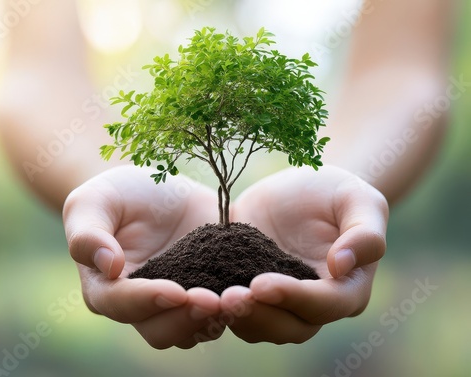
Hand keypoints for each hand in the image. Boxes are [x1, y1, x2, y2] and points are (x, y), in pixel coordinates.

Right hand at [62, 165, 223, 348]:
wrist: (157, 190)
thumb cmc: (118, 194)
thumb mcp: (94, 201)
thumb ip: (88, 233)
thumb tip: (109, 266)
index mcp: (106, 287)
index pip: (120, 304)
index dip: (147, 301)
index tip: (175, 290)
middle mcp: (141, 304)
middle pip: (158, 330)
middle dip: (184, 319)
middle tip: (211, 301)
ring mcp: (175, 301)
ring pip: (191, 331)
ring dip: (212, 321)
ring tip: (235, 301)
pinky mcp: (205, 290)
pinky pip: (218, 313)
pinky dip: (232, 309)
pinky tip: (248, 293)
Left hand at [221, 165, 388, 343]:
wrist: (300, 189)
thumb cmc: (336, 193)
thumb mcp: (359, 200)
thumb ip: (364, 233)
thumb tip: (341, 267)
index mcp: (347, 288)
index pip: (326, 304)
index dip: (295, 298)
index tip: (261, 283)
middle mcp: (315, 304)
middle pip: (292, 327)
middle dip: (260, 315)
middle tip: (229, 297)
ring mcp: (282, 301)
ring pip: (262, 327)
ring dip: (238, 317)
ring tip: (211, 299)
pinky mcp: (252, 290)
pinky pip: (238, 310)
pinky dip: (220, 307)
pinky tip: (200, 294)